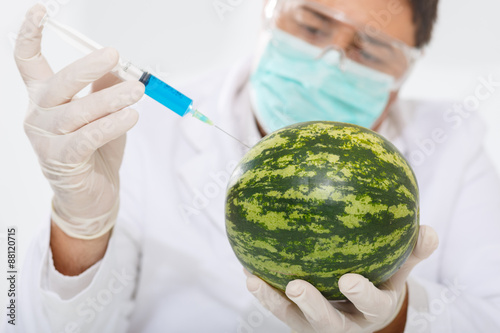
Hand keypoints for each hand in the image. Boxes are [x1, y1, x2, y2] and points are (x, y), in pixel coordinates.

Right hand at [14, 4, 144, 238]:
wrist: (91, 196)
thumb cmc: (95, 152)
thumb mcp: (102, 114)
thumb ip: (104, 88)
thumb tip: (118, 66)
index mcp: (44, 99)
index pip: (28, 62)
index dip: (30, 35)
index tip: (42, 11)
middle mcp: (38, 116)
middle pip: (58, 84)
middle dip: (87, 68)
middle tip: (114, 55)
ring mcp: (46, 140)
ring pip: (77, 112)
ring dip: (110, 99)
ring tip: (137, 91)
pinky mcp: (61, 161)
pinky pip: (86, 138)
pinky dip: (110, 125)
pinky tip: (130, 116)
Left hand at [244, 225, 438, 332]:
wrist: (361, 312)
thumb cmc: (380, 284)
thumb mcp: (397, 274)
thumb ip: (411, 254)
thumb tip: (429, 230)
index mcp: (371, 311)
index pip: (371, 307)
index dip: (361, 295)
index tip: (349, 280)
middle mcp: (343, 324)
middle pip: (326, 322)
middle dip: (311, 306)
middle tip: (296, 286)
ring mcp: (316, 325)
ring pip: (294, 318)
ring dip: (273, 300)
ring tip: (254, 280)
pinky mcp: (296, 321)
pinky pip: (276, 307)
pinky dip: (263, 290)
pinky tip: (246, 268)